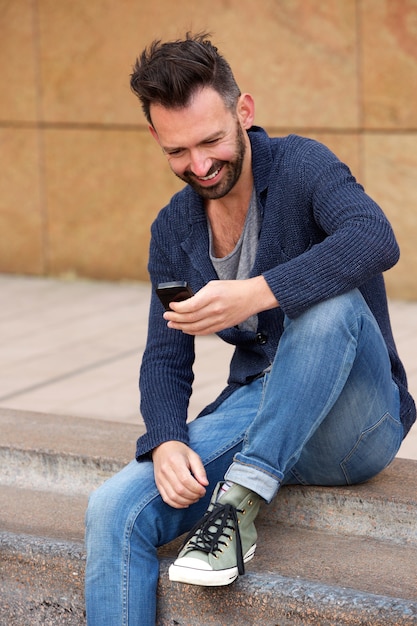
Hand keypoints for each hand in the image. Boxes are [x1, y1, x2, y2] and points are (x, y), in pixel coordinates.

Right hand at [152, 441, 208, 507]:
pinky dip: (177, 504)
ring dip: (186, 501)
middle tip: (200, 495)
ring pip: (173, 497)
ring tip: (194, 498)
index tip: (203, 490)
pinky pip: (166, 499)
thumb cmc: (179, 451)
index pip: (186, 480)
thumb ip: (200, 470)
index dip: (196, 488)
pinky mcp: (158, 484)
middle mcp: (166, 471)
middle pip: (180, 490)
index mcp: (175, 461)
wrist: (163, 447)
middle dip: (193, 496)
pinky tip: (185, 503)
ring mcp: (160, 479)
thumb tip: (205, 483)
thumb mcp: (193, 456)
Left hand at [164, 276, 278, 334]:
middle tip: (166, 316)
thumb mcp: (214, 285)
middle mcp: (215, 310)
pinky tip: (185, 329)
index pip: (189, 306)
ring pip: (195, 328)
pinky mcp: (222, 326)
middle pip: (190, 318)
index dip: (177, 308)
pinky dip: (193, 331)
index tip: (170, 306)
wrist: (252, 297)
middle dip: (175, 318)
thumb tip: (185, 304)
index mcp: (212, 296)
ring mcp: (219, 320)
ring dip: (181, 327)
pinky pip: (204, 331)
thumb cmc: (233, 288)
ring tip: (172, 324)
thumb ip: (200, 295)